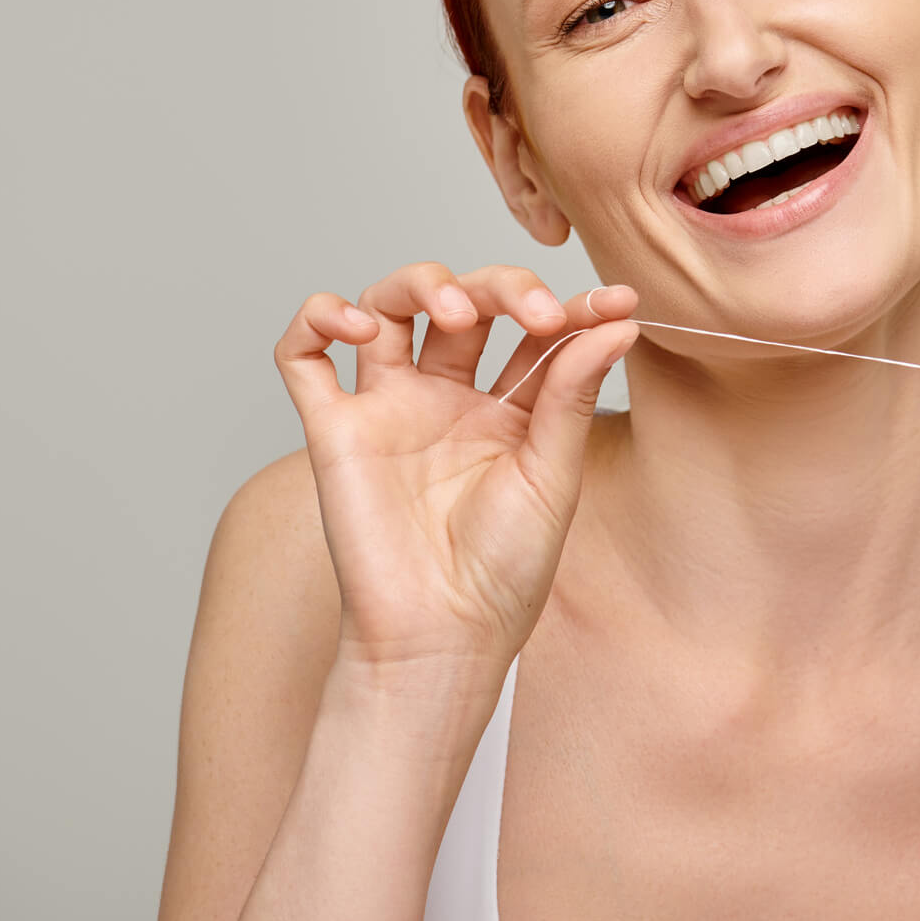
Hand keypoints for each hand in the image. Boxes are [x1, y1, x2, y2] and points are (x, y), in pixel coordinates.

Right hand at [274, 262, 637, 673]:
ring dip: (420, 284)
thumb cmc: (503, 573)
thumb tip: (617, 322)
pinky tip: (355, 324)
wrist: (442, 636)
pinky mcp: (334, 429)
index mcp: (508, 410)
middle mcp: (446, 399)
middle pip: (462, 302)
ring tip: (456, 313)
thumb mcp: (553, 473)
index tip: (617, 302)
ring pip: (386, 306)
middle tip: (537, 313)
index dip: (574, 307)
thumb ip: (573, 392)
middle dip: (500, 288)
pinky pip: (302, 355)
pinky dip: (315, 318)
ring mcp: (388, 408)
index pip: (534, 333)